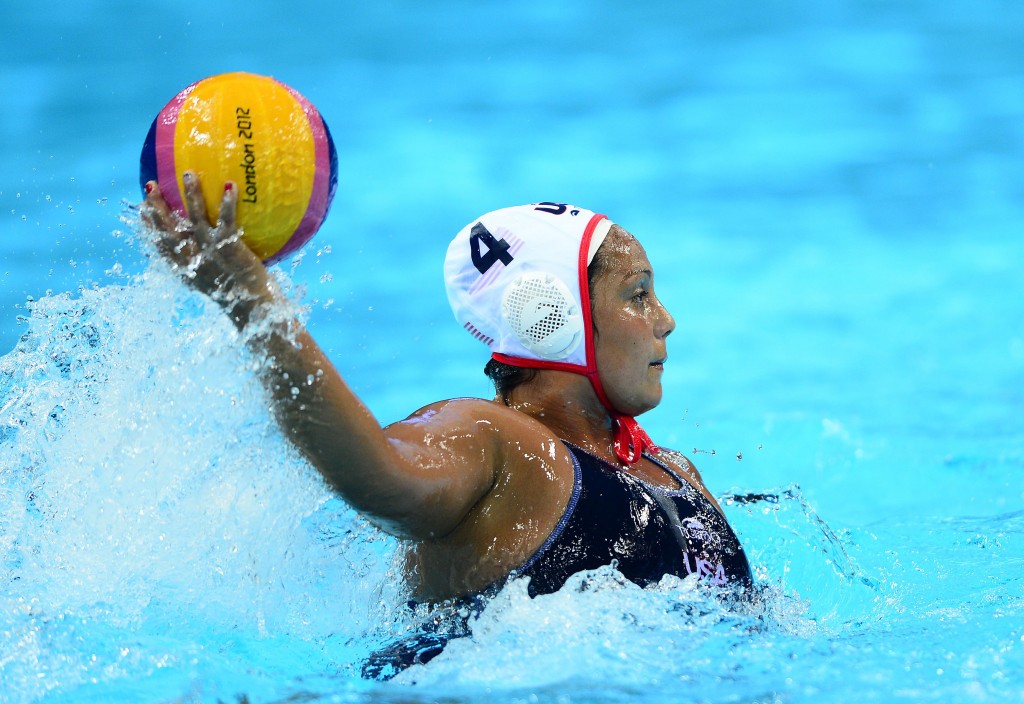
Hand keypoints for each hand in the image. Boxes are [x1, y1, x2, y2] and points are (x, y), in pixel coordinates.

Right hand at [141, 171, 275, 328]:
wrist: (254, 310)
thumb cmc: (242, 298)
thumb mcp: (220, 284)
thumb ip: (214, 267)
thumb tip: (223, 251)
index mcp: (186, 270)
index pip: (161, 247)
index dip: (149, 228)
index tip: (141, 211)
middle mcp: (193, 259)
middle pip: (169, 229)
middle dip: (156, 208)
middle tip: (150, 186)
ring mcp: (209, 252)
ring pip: (194, 218)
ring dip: (190, 194)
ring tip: (189, 174)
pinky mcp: (228, 248)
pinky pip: (225, 220)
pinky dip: (227, 203)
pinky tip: (229, 186)